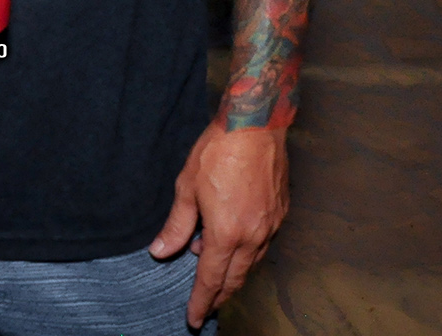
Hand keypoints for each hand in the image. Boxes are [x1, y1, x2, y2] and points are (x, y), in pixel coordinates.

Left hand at [150, 121, 290, 328]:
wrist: (255, 125)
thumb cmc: (218, 151)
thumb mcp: (187, 188)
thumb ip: (176, 225)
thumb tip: (160, 251)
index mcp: (227, 233)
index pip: (212, 279)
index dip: (202, 302)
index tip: (194, 319)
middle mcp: (253, 236)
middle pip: (235, 278)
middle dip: (219, 296)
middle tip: (206, 307)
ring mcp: (271, 226)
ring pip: (251, 262)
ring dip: (233, 271)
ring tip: (212, 267)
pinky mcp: (281, 213)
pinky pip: (263, 243)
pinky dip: (246, 250)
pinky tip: (232, 240)